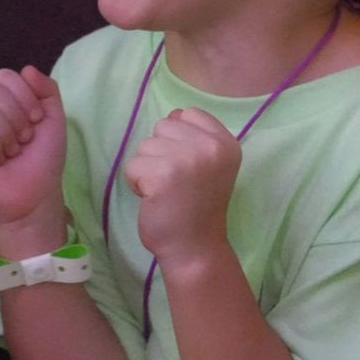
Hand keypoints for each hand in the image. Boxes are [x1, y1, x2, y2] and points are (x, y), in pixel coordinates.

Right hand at [0, 66, 66, 234]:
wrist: (37, 192)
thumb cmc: (43, 155)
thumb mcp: (52, 115)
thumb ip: (45, 88)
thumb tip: (26, 68)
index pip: (4, 76)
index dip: (26, 97)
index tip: (36, 121)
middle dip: (18, 117)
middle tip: (22, 139)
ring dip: (8, 135)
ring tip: (11, 152)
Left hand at [125, 108, 239, 266]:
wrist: (195, 246)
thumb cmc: (199, 205)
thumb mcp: (212, 164)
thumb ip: (197, 137)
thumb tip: (173, 114)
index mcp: (226, 142)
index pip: (190, 114)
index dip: (179, 136)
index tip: (186, 164)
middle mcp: (210, 146)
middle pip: (164, 127)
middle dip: (161, 152)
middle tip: (174, 180)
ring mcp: (187, 159)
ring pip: (145, 146)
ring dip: (147, 168)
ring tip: (164, 190)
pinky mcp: (162, 175)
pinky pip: (133, 166)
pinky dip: (136, 183)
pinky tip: (153, 198)